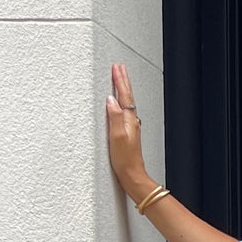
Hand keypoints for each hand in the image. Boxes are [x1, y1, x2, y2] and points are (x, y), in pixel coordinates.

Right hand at [105, 62, 150, 196]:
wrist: (131, 174)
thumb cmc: (125, 160)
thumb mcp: (116, 136)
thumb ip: (114, 116)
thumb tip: (110, 100)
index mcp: (129, 120)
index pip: (124, 95)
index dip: (120, 81)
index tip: (116, 68)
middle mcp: (131, 121)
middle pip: (127, 96)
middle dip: (122, 81)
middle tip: (119, 67)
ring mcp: (129, 126)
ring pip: (126, 102)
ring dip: (122, 89)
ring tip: (119, 79)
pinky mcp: (126, 132)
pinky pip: (124, 110)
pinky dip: (121, 101)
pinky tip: (117, 103)